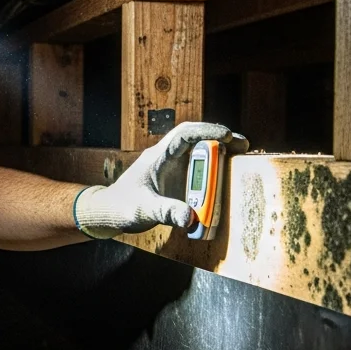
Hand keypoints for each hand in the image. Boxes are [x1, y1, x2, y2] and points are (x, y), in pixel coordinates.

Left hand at [74, 122, 248, 238]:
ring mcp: (171, 168)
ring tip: (240, 156)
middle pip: (196, 140)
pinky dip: (211, 172)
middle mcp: (166, 158)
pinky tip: (224, 177)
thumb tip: (190, 218)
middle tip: (242, 144)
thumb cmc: (120, 206)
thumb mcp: (143, 210)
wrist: (108, 211)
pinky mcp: (174, 180)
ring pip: (197, 153)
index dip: (206, 131)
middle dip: (220, 139)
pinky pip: (196, 170)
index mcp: (157, 157)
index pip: (184, 134)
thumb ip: (165, 212)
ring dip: (218, 154)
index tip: (227, 135)